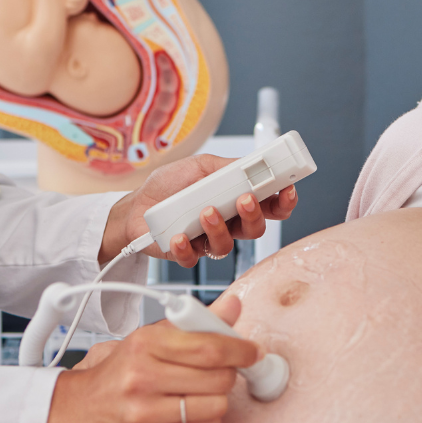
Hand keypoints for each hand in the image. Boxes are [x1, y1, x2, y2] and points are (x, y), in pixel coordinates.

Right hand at [45, 294, 257, 422]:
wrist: (83, 409)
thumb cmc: (124, 368)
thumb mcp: (154, 335)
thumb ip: (197, 321)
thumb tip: (233, 306)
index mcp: (145, 344)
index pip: (209, 346)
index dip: (240, 348)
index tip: (253, 350)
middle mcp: (143, 378)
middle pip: (218, 377)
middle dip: (230, 372)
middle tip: (223, 369)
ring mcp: (146, 415)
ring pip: (216, 405)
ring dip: (219, 397)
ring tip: (204, 389)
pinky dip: (208, 418)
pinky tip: (192, 409)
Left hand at [100, 153, 298, 267]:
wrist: (134, 205)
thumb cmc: (168, 185)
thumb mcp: (200, 166)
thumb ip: (226, 167)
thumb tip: (251, 165)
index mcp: (235, 200)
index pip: (269, 205)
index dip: (283, 201)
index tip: (286, 190)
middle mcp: (228, 223)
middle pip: (255, 229)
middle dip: (254, 215)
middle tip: (244, 199)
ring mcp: (208, 241)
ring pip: (228, 246)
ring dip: (219, 227)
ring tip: (205, 211)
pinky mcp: (187, 254)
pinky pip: (194, 257)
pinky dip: (186, 246)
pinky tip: (180, 234)